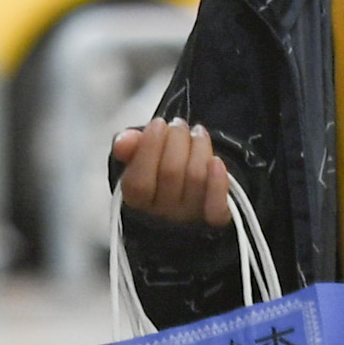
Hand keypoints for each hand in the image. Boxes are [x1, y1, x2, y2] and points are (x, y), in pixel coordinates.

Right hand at [112, 119, 231, 227]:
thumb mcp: (138, 160)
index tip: (159, 123)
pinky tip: (217, 161)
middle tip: (179, 125)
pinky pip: (217, 207)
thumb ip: (129, 149)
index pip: (139, 181)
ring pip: (196, 178)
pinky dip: (218, 182)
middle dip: (177, 139)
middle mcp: (161, 215)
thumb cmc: (159, 174)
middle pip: (170, 172)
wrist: (189, 198)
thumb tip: (125, 139)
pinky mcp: (214, 220)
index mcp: (136, 202)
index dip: (149, 147)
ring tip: (198, 133)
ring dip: (199, 148)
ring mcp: (189, 218)